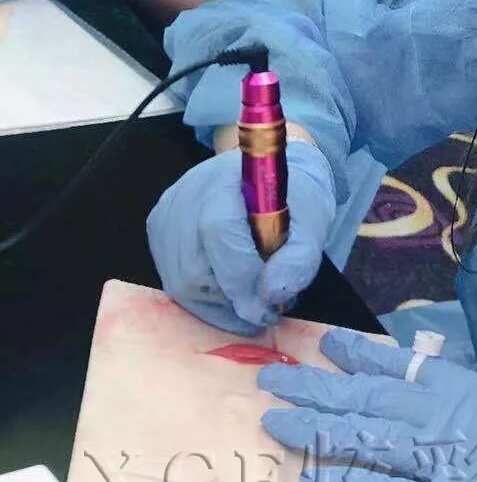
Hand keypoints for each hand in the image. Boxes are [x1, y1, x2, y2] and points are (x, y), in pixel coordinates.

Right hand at [147, 141, 336, 333]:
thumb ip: (298, 260)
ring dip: (219, 302)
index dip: (242, 279)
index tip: (269, 307)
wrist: (268, 173)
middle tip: (263, 307)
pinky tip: (230, 290)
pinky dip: (204, 296)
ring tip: (250, 294)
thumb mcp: (314, 225)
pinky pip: (173, 280)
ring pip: (180, 283)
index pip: (219, 233)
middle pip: (194, 270)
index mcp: (226, 183)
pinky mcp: (158, 231)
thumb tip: (270, 296)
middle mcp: (185, 196)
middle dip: (233, 298)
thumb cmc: (293, 198)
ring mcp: (166, 214)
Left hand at [259, 331, 476, 481]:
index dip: (355, 353)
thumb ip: (454, 382)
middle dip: (314, 389)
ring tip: (275, 422)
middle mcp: (445, 417)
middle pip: (366, 398)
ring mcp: (440, 462)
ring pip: (365, 440)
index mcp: (461, 386)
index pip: (397, 364)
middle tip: (271, 381)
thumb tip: (413, 362)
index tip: (322, 344)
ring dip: (315, 430)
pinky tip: (312, 477)